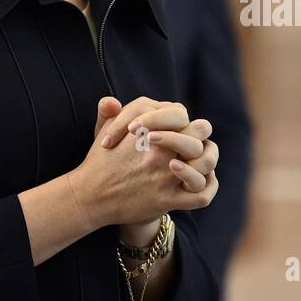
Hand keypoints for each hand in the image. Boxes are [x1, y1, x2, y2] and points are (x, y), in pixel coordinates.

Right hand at [68, 97, 217, 231]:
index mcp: (147, 130)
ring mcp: (164, 176)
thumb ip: (112, 113)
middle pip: (200, 130)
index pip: (181, 114)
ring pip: (206, 161)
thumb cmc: (101, 161)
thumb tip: (110, 100)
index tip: (178, 128)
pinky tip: (205, 180)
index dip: (182, 120)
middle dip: (200, 135)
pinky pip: (201, 195)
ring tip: (202, 160)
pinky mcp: (166, 200)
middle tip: (195, 142)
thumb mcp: (103, 131)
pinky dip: (209, 187)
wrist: (91, 196)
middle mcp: (159, 151)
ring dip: (209, 159)